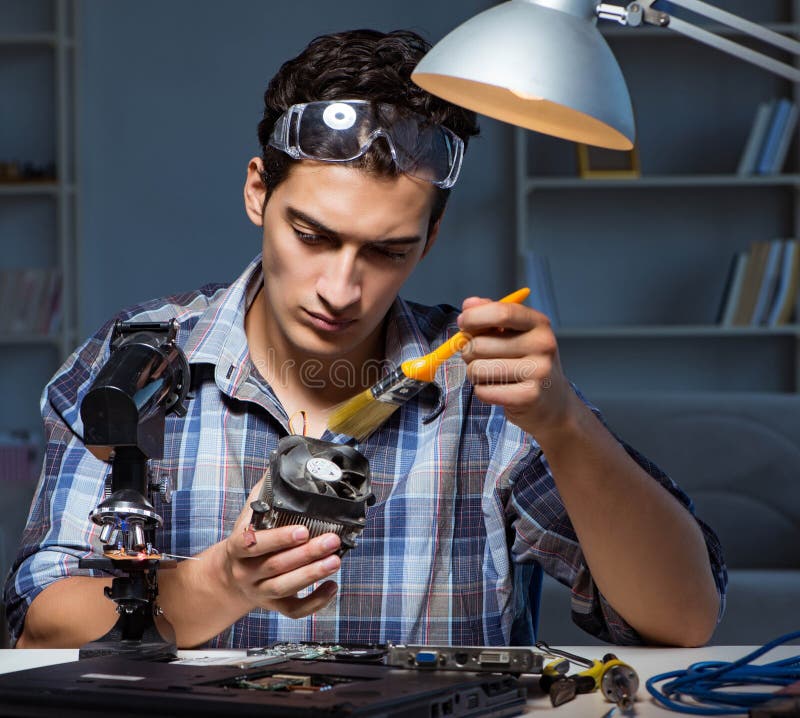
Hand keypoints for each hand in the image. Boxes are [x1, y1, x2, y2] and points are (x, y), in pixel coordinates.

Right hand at [219, 480, 341, 618]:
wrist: (227, 579)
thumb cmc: (246, 541)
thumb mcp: (247, 517)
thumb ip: (264, 492)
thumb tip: (283, 463)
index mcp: (237, 549)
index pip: (251, 544)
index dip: (277, 539)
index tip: (302, 530)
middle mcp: (246, 573)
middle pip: (275, 566)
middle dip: (306, 554)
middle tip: (332, 540)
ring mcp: (259, 592)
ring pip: (285, 587)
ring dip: (312, 574)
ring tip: (335, 560)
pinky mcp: (273, 606)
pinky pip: (293, 610)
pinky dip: (314, 602)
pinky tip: (332, 586)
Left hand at [457, 296, 574, 435]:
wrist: (554, 402)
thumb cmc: (528, 363)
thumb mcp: (516, 333)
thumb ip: (491, 315)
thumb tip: (469, 304)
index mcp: (539, 324)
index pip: (502, 313)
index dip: (474, 317)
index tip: (463, 322)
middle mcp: (542, 345)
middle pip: (480, 344)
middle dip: (468, 351)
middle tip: (477, 357)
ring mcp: (538, 372)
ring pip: (477, 369)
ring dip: (474, 374)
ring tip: (489, 374)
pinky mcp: (529, 397)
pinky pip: (483, 391)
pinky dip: (482, 391)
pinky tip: (497, 389)